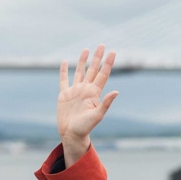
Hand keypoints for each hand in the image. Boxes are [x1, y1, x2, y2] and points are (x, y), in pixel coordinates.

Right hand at [57, 44, 118, 165]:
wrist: (71, 134)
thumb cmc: (85, 127)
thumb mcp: (97, 115)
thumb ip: (106, 103)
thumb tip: (117, 91)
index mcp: (94, 93)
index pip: (103, 74)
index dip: (108, 63)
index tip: (113, 52)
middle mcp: (85, 89)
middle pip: (93, 69)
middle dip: (97, 57)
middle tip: (102, 44)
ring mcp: (75, 91)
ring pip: (80, 72)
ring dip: (83, 61)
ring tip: (86, 49)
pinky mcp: (64, 95)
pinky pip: (63, 80)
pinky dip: (64, 71)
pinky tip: (65, 62)